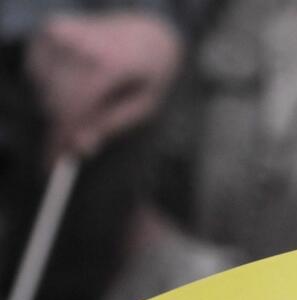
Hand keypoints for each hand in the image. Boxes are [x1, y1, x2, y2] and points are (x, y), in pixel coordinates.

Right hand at [26, 10, 181, 156]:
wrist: (148, 32)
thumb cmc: (150, 74)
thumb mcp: (144, 106)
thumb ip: (111, 125)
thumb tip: (80, 148)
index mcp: (110, 64)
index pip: (74, 108)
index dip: (61, 140)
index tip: (54, 164)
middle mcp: (82, 44)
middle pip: (55, 103)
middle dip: (60, 130)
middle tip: (66, 151)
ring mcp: (63, 33)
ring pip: (43, 89)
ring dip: (58, 108)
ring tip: (88, 106)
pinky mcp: (51, 30)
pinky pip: (37, 72)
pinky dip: (50, 87)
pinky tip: (75, 85)